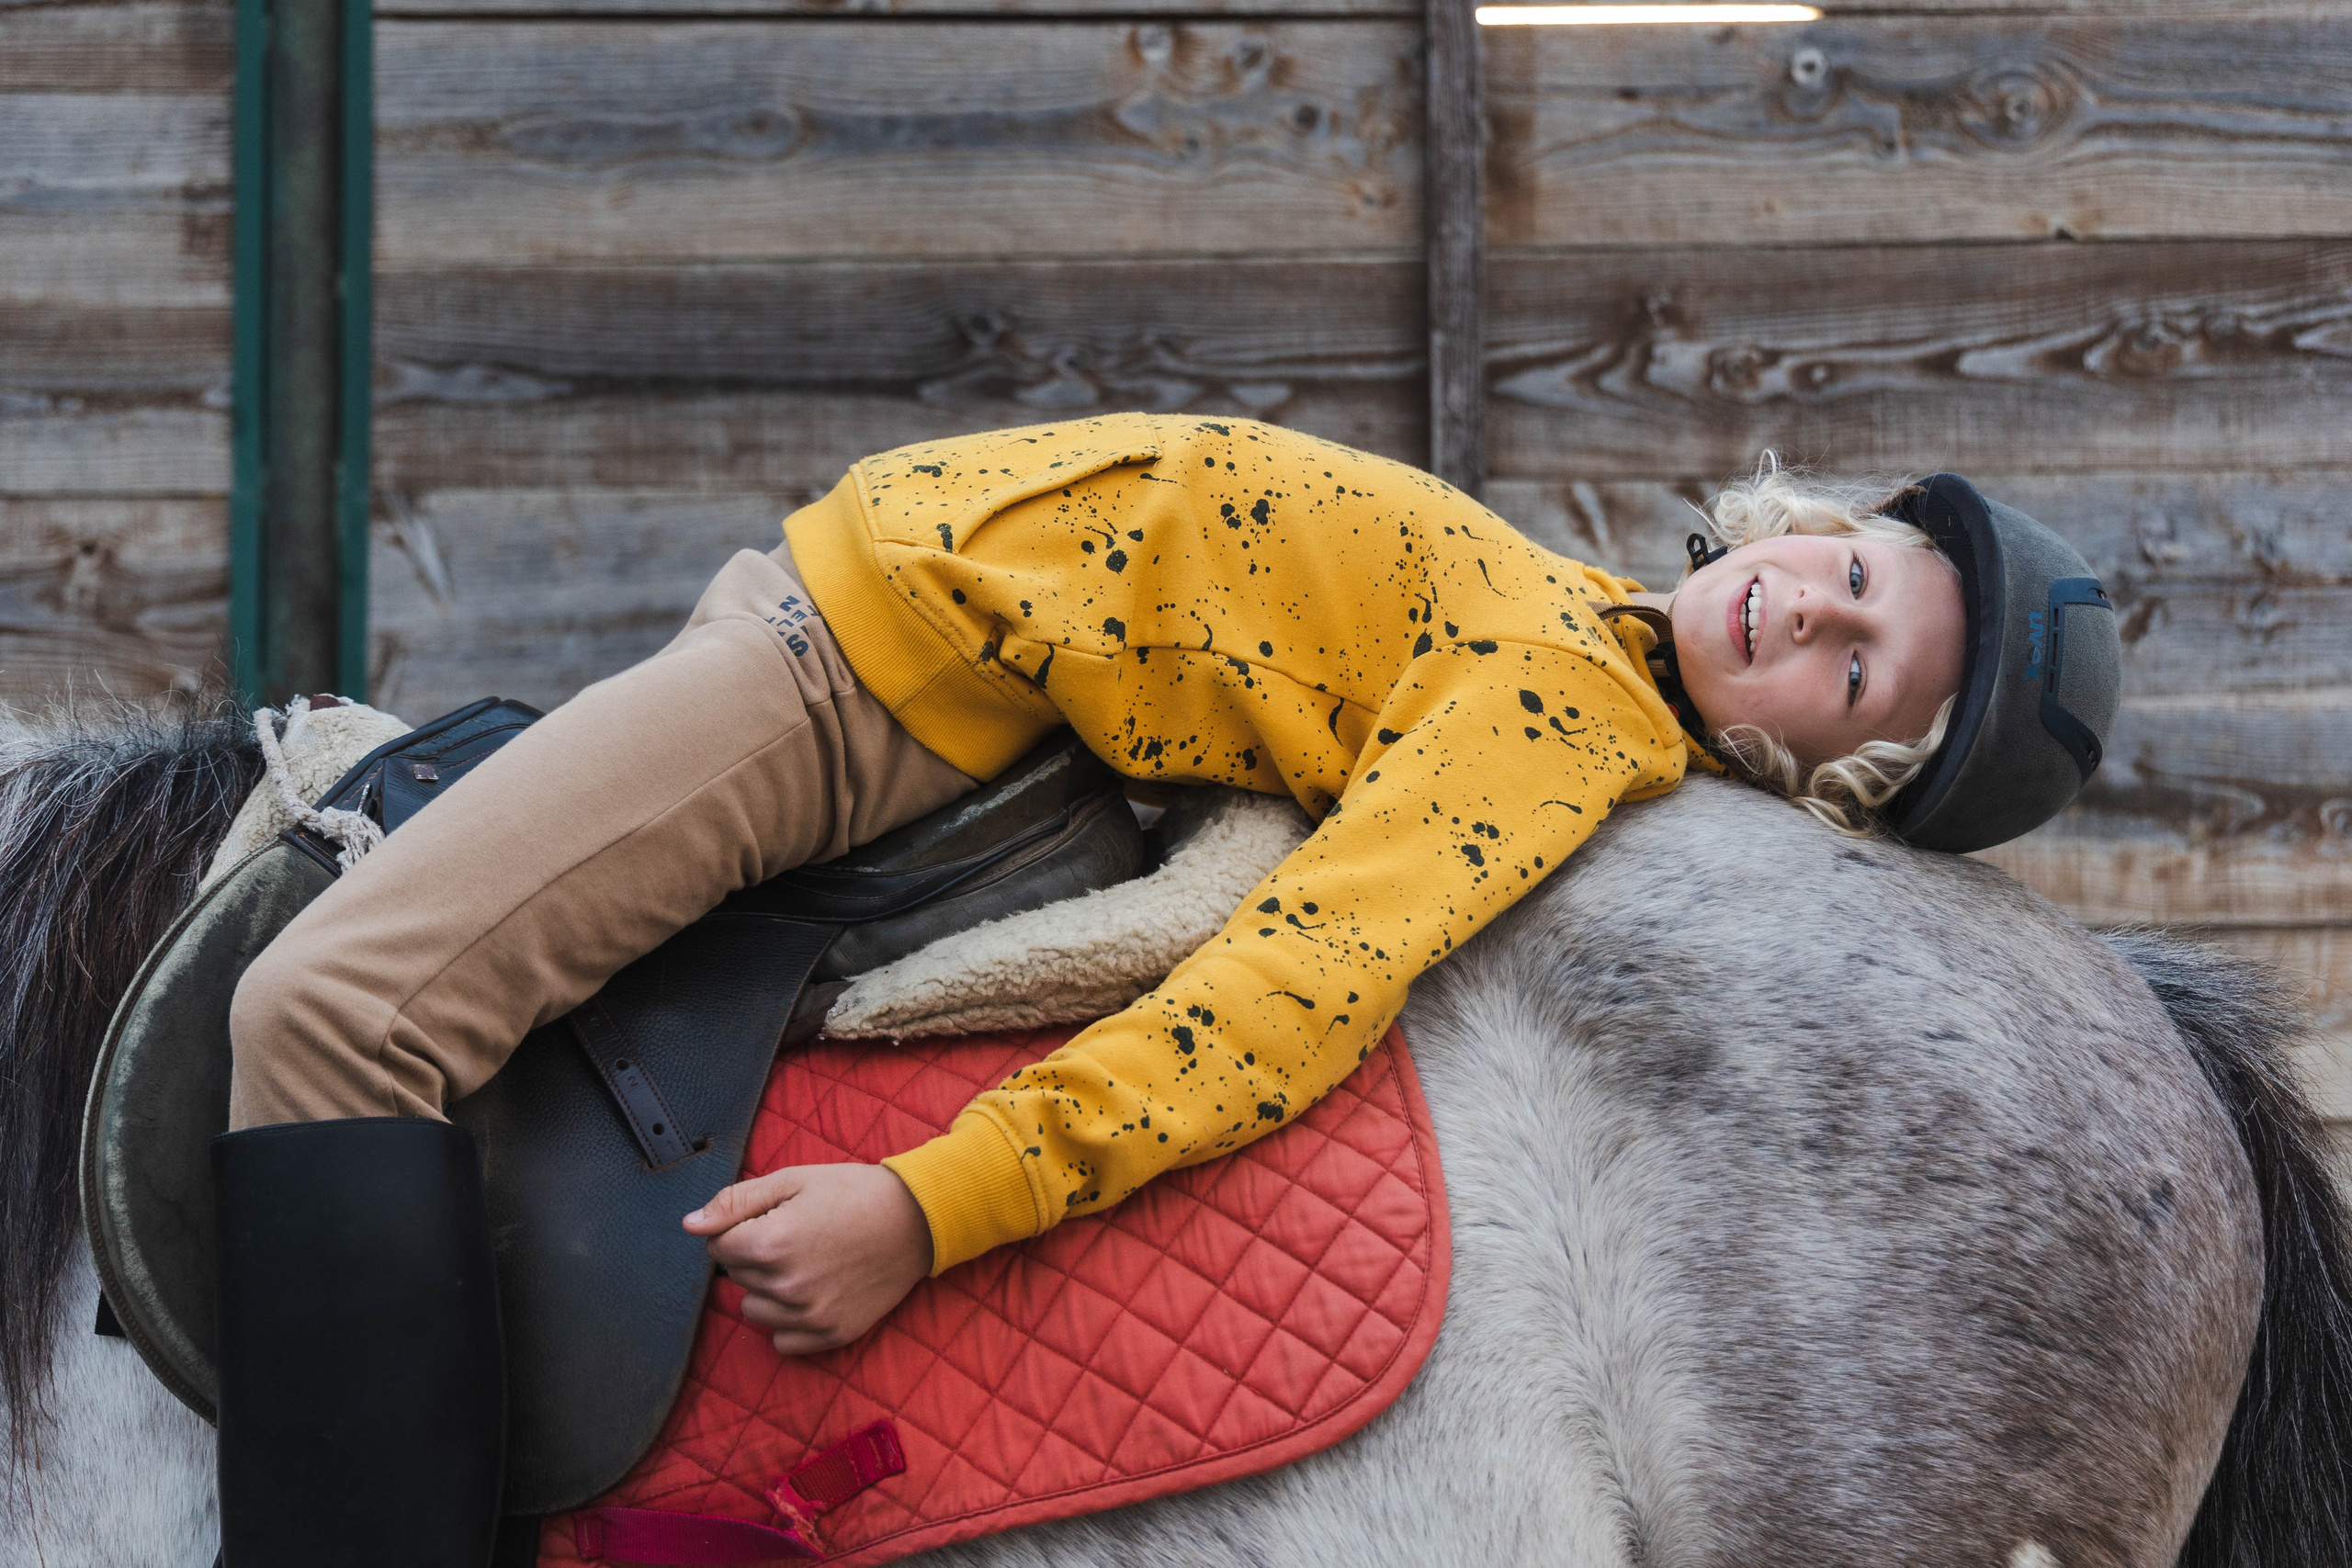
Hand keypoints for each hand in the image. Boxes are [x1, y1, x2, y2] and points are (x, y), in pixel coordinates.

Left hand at [683, 1163, 933, 1355]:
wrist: (916, 1219)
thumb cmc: (852, 1193)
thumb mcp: (792, 1180)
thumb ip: (735, 1201)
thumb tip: (690, 1225)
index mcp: (770, 1243)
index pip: (717, 1248)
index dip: (740, 1228)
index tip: (773, 1217)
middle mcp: (786, 1287)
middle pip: (735, 1278)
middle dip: (755, 1256)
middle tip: (798, 1235)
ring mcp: (810, 1316)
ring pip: (754, 1311)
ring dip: (768, 1289)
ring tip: (806, 1262)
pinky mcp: (831, 1334)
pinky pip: (782, 1341)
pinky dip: (789, 1320)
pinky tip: (814, 1291)